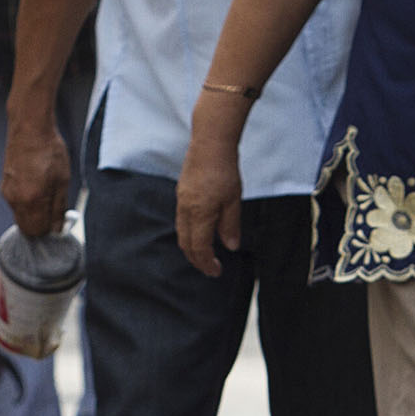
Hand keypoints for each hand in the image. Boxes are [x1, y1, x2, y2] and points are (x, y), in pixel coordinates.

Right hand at [3, 107, 73, 236]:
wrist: (30, 129)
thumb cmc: (50, 151)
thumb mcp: (63, 181)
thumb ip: (58, 208)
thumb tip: (58, 228)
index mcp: (32, 200)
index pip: (38, 231)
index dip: (49, 230)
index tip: (59, 221)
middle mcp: (16, 200)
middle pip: (26, 228)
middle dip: (40, 225)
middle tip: (54, 211)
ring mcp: (8, 193)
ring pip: (20, 216)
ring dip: (33, 213)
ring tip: (47, 193)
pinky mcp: (4, 185)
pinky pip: (16, 204)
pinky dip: (27, 203)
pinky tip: (37, 186)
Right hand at [174, 142, 242, 277]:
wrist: (210, 144)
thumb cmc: (224, 170)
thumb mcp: (233, 201)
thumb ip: (230, 225)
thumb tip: (231, 246)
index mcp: (199, 214)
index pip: (200, 248)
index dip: (207, 263)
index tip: (216, 271)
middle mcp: (186, 210)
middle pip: (186, 244)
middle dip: (197, 260)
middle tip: (210, 268)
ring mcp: (181, 201)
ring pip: (182, 233)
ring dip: (191, 247)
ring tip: (204, 255)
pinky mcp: (182, 193)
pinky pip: (181, 221)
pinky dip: (189, 233)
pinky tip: (199, 232)